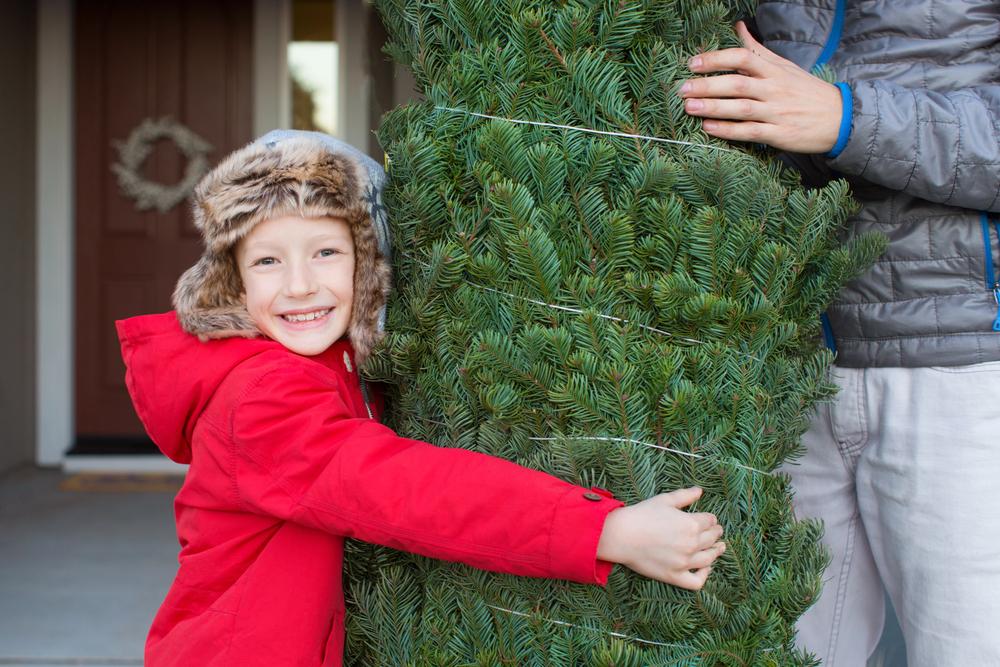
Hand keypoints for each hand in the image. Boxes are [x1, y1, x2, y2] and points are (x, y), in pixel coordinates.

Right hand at [596, 487, 724, 589]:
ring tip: (718, 548)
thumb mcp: (664, 500)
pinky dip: (704, 575)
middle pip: (712, 538)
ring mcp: (684, 562)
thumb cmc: (641, 515)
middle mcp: (691, 544)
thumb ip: (685, 496)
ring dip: (716, 552)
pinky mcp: (674, 576)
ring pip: (708, 559)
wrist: (621, 535)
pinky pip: (696, 581)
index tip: (710, 519)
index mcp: (691, 524)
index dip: (711, 519)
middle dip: (716, 533)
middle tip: (716, 531)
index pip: (710, 521)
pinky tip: (706, 568)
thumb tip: (700, 491)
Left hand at [679, 21, 842, 153]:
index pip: (743, 58)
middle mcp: (774, 89)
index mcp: (774, 70)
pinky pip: (749, 132)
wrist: (841, 118)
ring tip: (688, 107)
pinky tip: (708, 127)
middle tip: (682, 88)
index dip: (717, 59)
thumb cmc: (806, 92)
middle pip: (737, 83)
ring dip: (712, 107)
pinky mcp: (779, 134)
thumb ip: (758, 50)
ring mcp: (776, 112)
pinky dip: (727, 130)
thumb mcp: (785, 66)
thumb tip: (738, 27)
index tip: (693, 63)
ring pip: (740, 108)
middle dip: (707, 85)